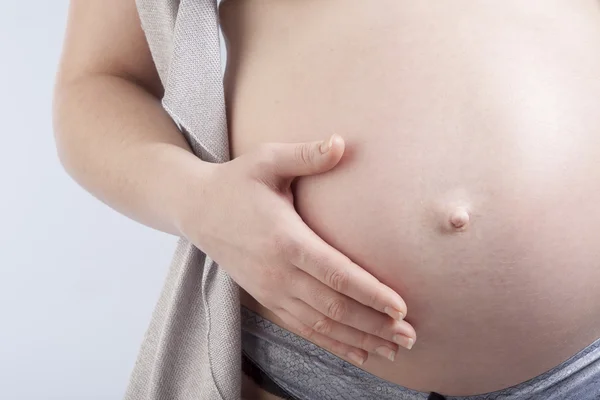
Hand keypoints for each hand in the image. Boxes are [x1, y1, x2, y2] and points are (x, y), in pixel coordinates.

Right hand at [181, 134, 416, 364]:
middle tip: (410, 337)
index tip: (401, 309)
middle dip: (374, 325)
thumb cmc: (236, 182)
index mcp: (286, 239)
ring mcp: (270, 289)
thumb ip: (305, 154)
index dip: (371, 294)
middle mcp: (279, 272)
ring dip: (358, 340)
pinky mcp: (265, 297)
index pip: (336, 274)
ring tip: (392, 352)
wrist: (196, 209)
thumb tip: (341, 142)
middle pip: (334, 307)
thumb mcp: (266, 160)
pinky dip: (331, 342)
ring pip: (321, 324)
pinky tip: (356, 352)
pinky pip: (302, 327)